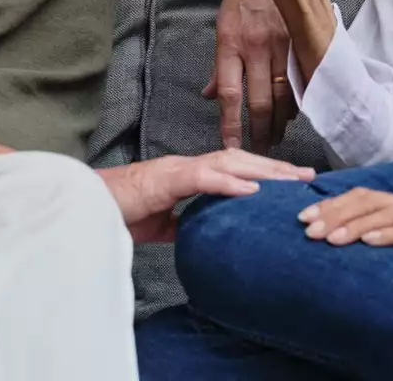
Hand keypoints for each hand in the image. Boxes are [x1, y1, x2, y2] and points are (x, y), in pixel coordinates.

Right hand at [98, 150, 314, 242]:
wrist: (84, 208)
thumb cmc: (115, 213)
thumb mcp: (157, 224)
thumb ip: (180, 223)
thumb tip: (199, 232)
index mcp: (187, 174)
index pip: (234, 168)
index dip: (265, 172)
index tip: (293, 182)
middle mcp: (185, 166)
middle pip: (240, 160)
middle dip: (276, 168)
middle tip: (308, 177)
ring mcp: (175, 170)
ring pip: (227, 162)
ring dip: (262, 170)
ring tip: (290, 181)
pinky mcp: (162, 180)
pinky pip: (201, 177)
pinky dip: (228, 182)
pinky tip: (251, 189)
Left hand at [205, 0, 294, 152]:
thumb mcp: (221, 28)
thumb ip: (219, 65)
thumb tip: (210, 95)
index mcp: (231, 45)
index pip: (230, 94)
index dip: (231, 123)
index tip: (231, 145)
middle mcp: (256, 48)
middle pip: (260, 101)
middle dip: (261, 130)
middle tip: (261, 149)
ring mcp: (282, 45)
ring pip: (285, 94)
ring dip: (282, 121)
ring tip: (278, 137)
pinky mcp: (300, 41)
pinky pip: (302, 78)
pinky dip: (300, 100)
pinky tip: (298, 113)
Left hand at [297, 188, 392, 291]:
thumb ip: (392, 237)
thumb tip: (350, 241)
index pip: (366, 197)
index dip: (334, 205)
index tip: (306, 219)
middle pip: (371, 201)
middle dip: (335, 214)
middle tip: (308, 229)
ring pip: (388, 214)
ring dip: (355, 226)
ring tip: (330, 239)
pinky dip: (389, 236)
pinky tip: (367, 243)